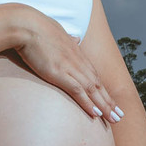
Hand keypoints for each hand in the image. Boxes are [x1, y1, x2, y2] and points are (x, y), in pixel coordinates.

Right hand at [11, 5, 123, 122]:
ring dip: (104, 106)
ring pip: (92, 90)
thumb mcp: (57, 32)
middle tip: (119, 116)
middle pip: (97, 84)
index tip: (110, 101)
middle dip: (109, 101)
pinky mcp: (59, 73)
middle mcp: (77, 61)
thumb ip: (67, 38)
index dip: (103, 89)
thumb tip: (76, 39)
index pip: (93, 74)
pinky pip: (78, 90)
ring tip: (114, 119)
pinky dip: (88, 102)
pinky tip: (96, 113)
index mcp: (76, 52)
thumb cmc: (36, 27)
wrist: (26, 26)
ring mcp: (69, 67)